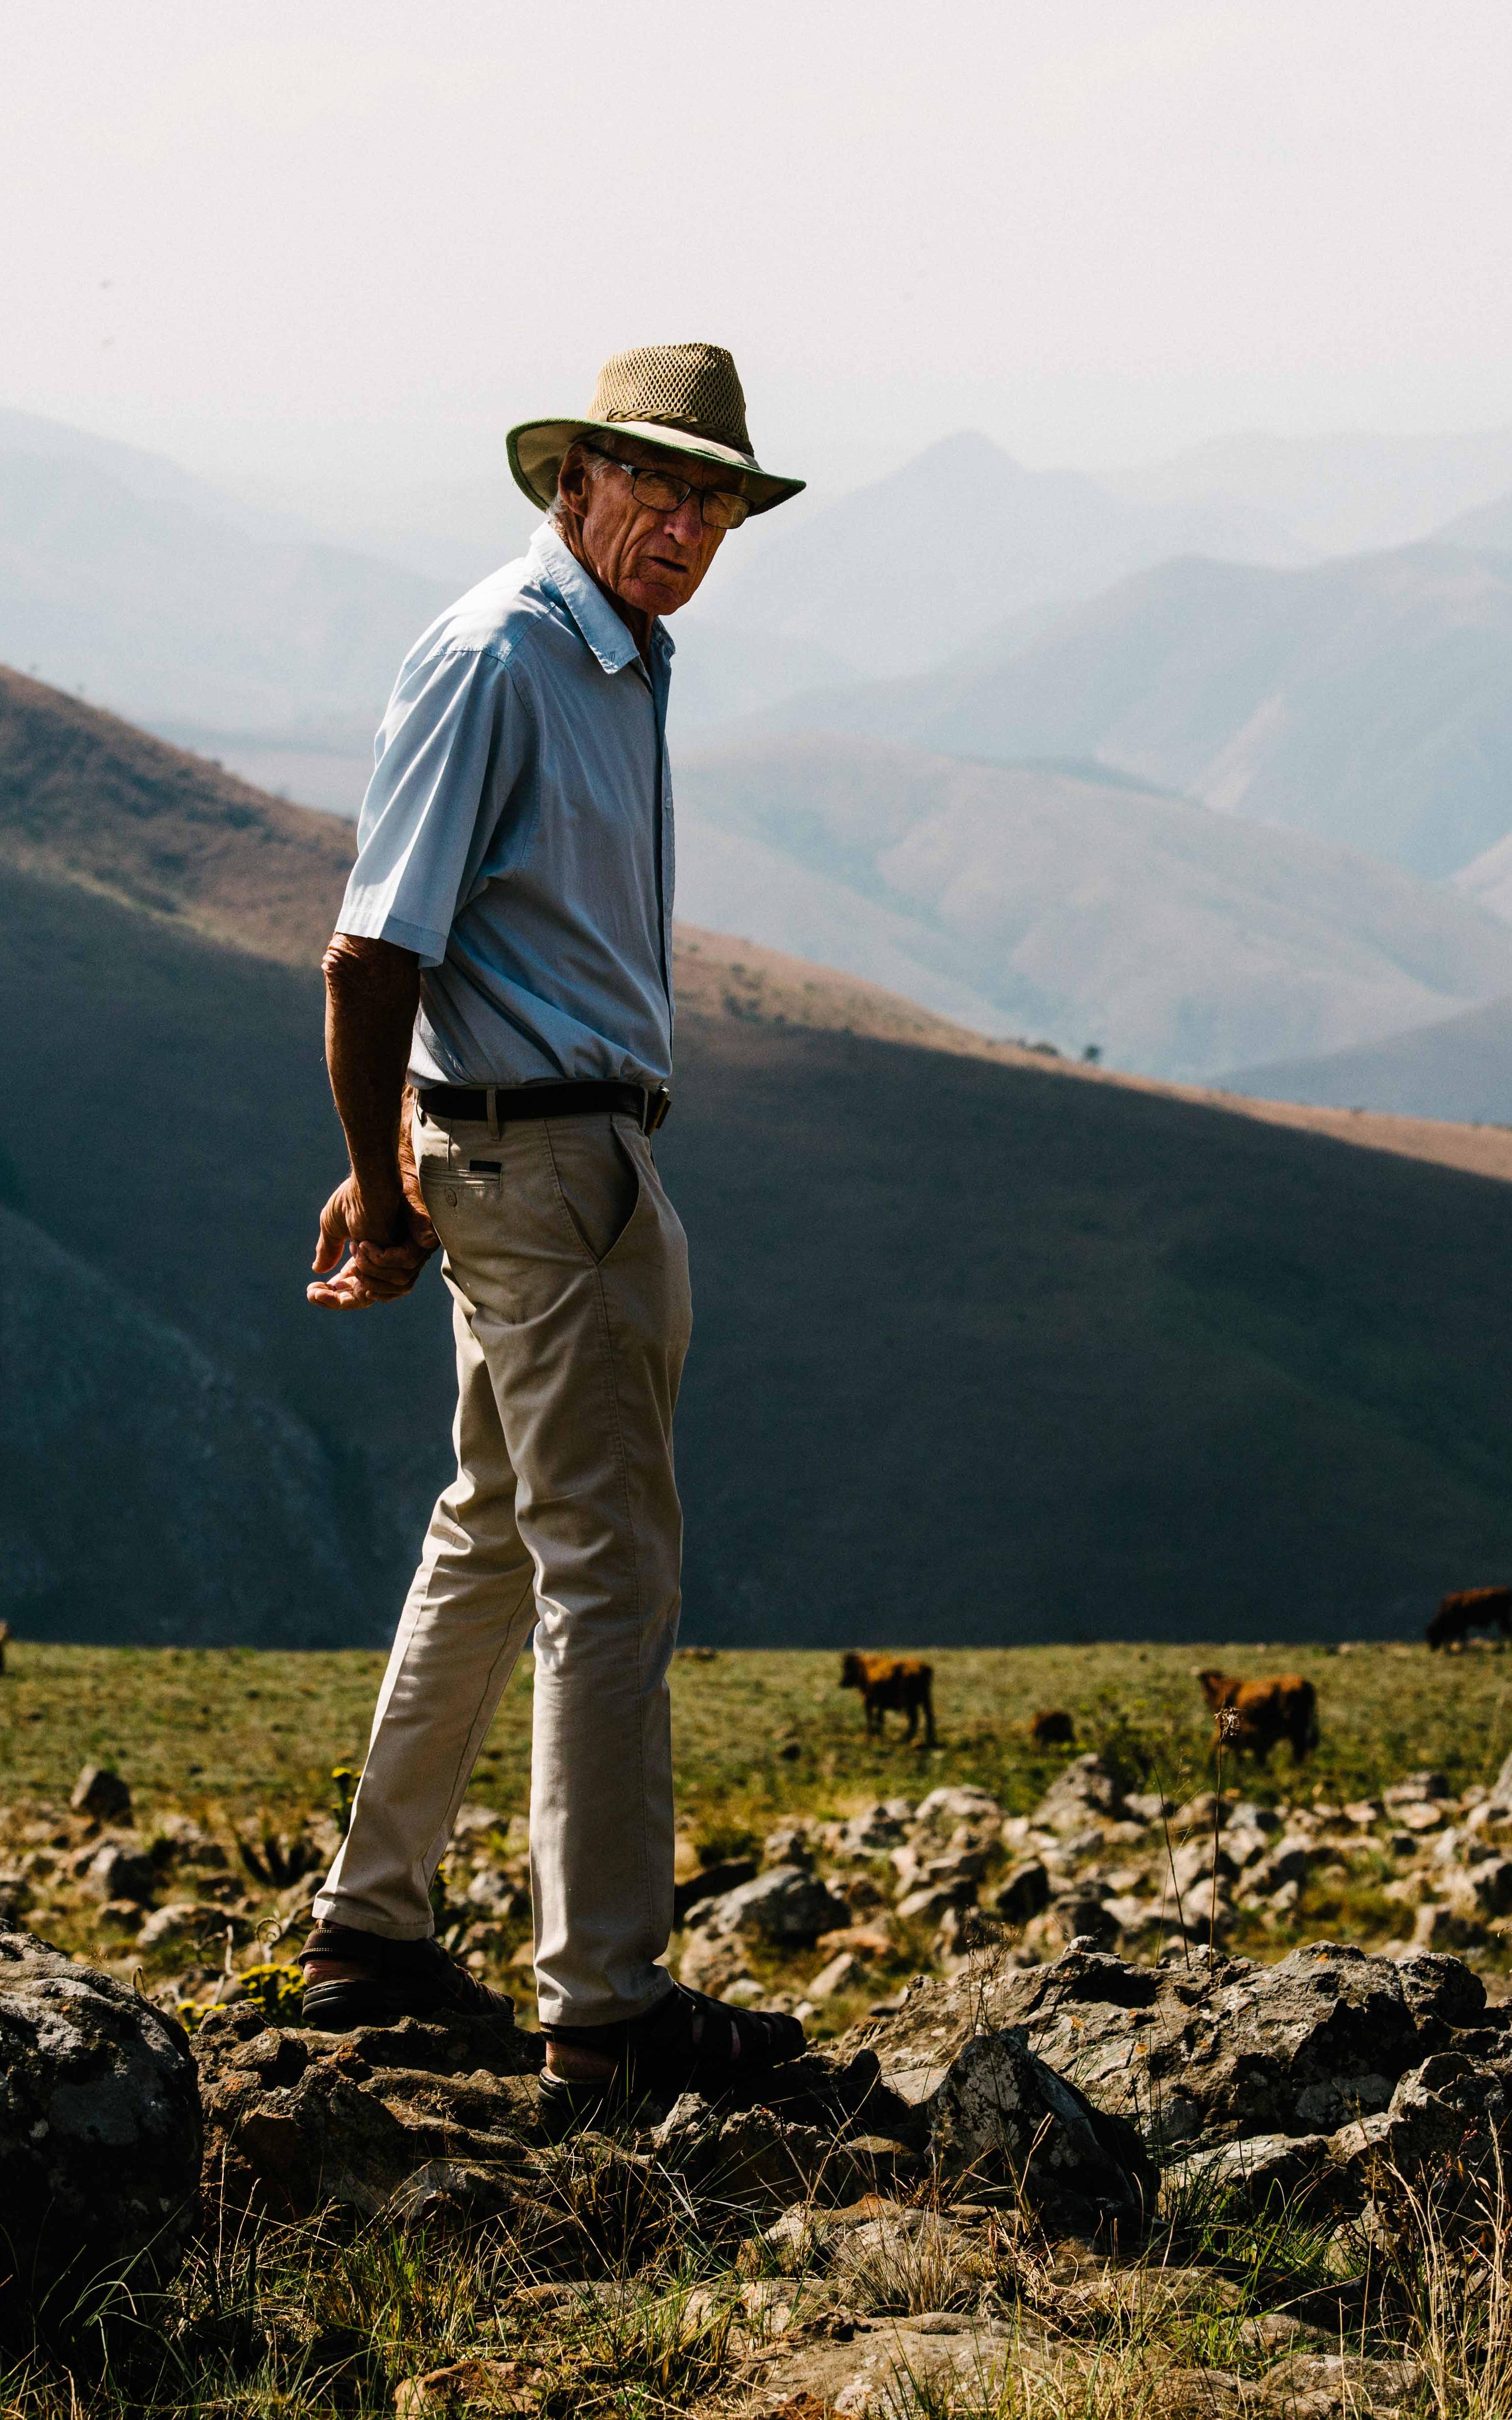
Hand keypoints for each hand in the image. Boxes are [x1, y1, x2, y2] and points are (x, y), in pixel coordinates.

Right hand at [307, 1171, 437, 1309]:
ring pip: (399, 1286)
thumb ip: (330, 1248)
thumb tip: (318, 1269)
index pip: (361, 1292)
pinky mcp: (423, 1243)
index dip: (337, 1297)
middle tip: (327, 1285)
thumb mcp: (334, 1225)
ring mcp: (413, 1253)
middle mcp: (397, 1262)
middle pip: (378, 1296)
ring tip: (357, 1246)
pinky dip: (381, 1260)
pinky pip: (405, 1268)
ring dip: (369, 1271)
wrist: (372, 1175)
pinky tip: (366, 1243)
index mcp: (376, 1261)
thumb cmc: (355, 1195)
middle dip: (349, 1294)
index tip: (312, 1293)